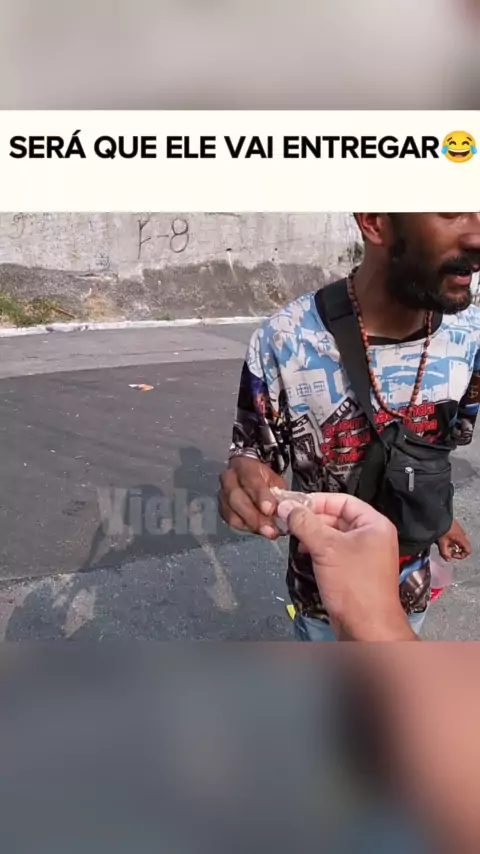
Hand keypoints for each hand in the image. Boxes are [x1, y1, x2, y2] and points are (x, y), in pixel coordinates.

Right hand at [218, 456, 287, 538]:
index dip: (260, 496)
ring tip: (267, 532)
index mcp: (244, 466)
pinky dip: (245, 527)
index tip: (270, 510)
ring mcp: (222, 494)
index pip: (250, 480)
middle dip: (254, 516)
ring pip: (231, 512)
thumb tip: (286, 511)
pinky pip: (231, 521)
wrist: (248, 475)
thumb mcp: (275, 481)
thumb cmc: (264, 479)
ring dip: (250, 525)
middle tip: (269, 529)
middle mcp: (229, 479)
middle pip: (236, 498)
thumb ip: (279, 494)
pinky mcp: (222, 508)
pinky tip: (258, 530)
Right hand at [277, 493, 414, 640]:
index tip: (295, 503)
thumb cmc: (356, 586)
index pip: (342, 501)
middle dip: (312, 518)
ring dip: (313, 533)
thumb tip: (287, 507)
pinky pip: (334, 552)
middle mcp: (372, 536)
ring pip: (333, 535)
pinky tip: (305, 552)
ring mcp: (364, 555)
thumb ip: (305, 524)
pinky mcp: (354, 571)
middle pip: (337, 517)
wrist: (367, 627)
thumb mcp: (326, 548)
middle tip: (289, 519)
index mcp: (374, 524)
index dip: (317, 500)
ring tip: (294, 535)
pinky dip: (318, 549)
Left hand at [437, 519, 470, 561]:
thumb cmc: (441, 529)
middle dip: (456, 551)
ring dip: (453, 545)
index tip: (452, 554)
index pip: (468, 551)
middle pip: (463, 546)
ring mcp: (459, 530)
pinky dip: (451, 540)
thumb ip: (445, 553)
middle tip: (447, 550)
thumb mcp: (442, 543)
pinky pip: (456, 536)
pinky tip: (443, 538)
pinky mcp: (455, 527)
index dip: (461, 556)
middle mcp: (463, 534)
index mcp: (461, 539)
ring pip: (459, 541)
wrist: (438, 516)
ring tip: (444, 543)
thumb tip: (448, 559)